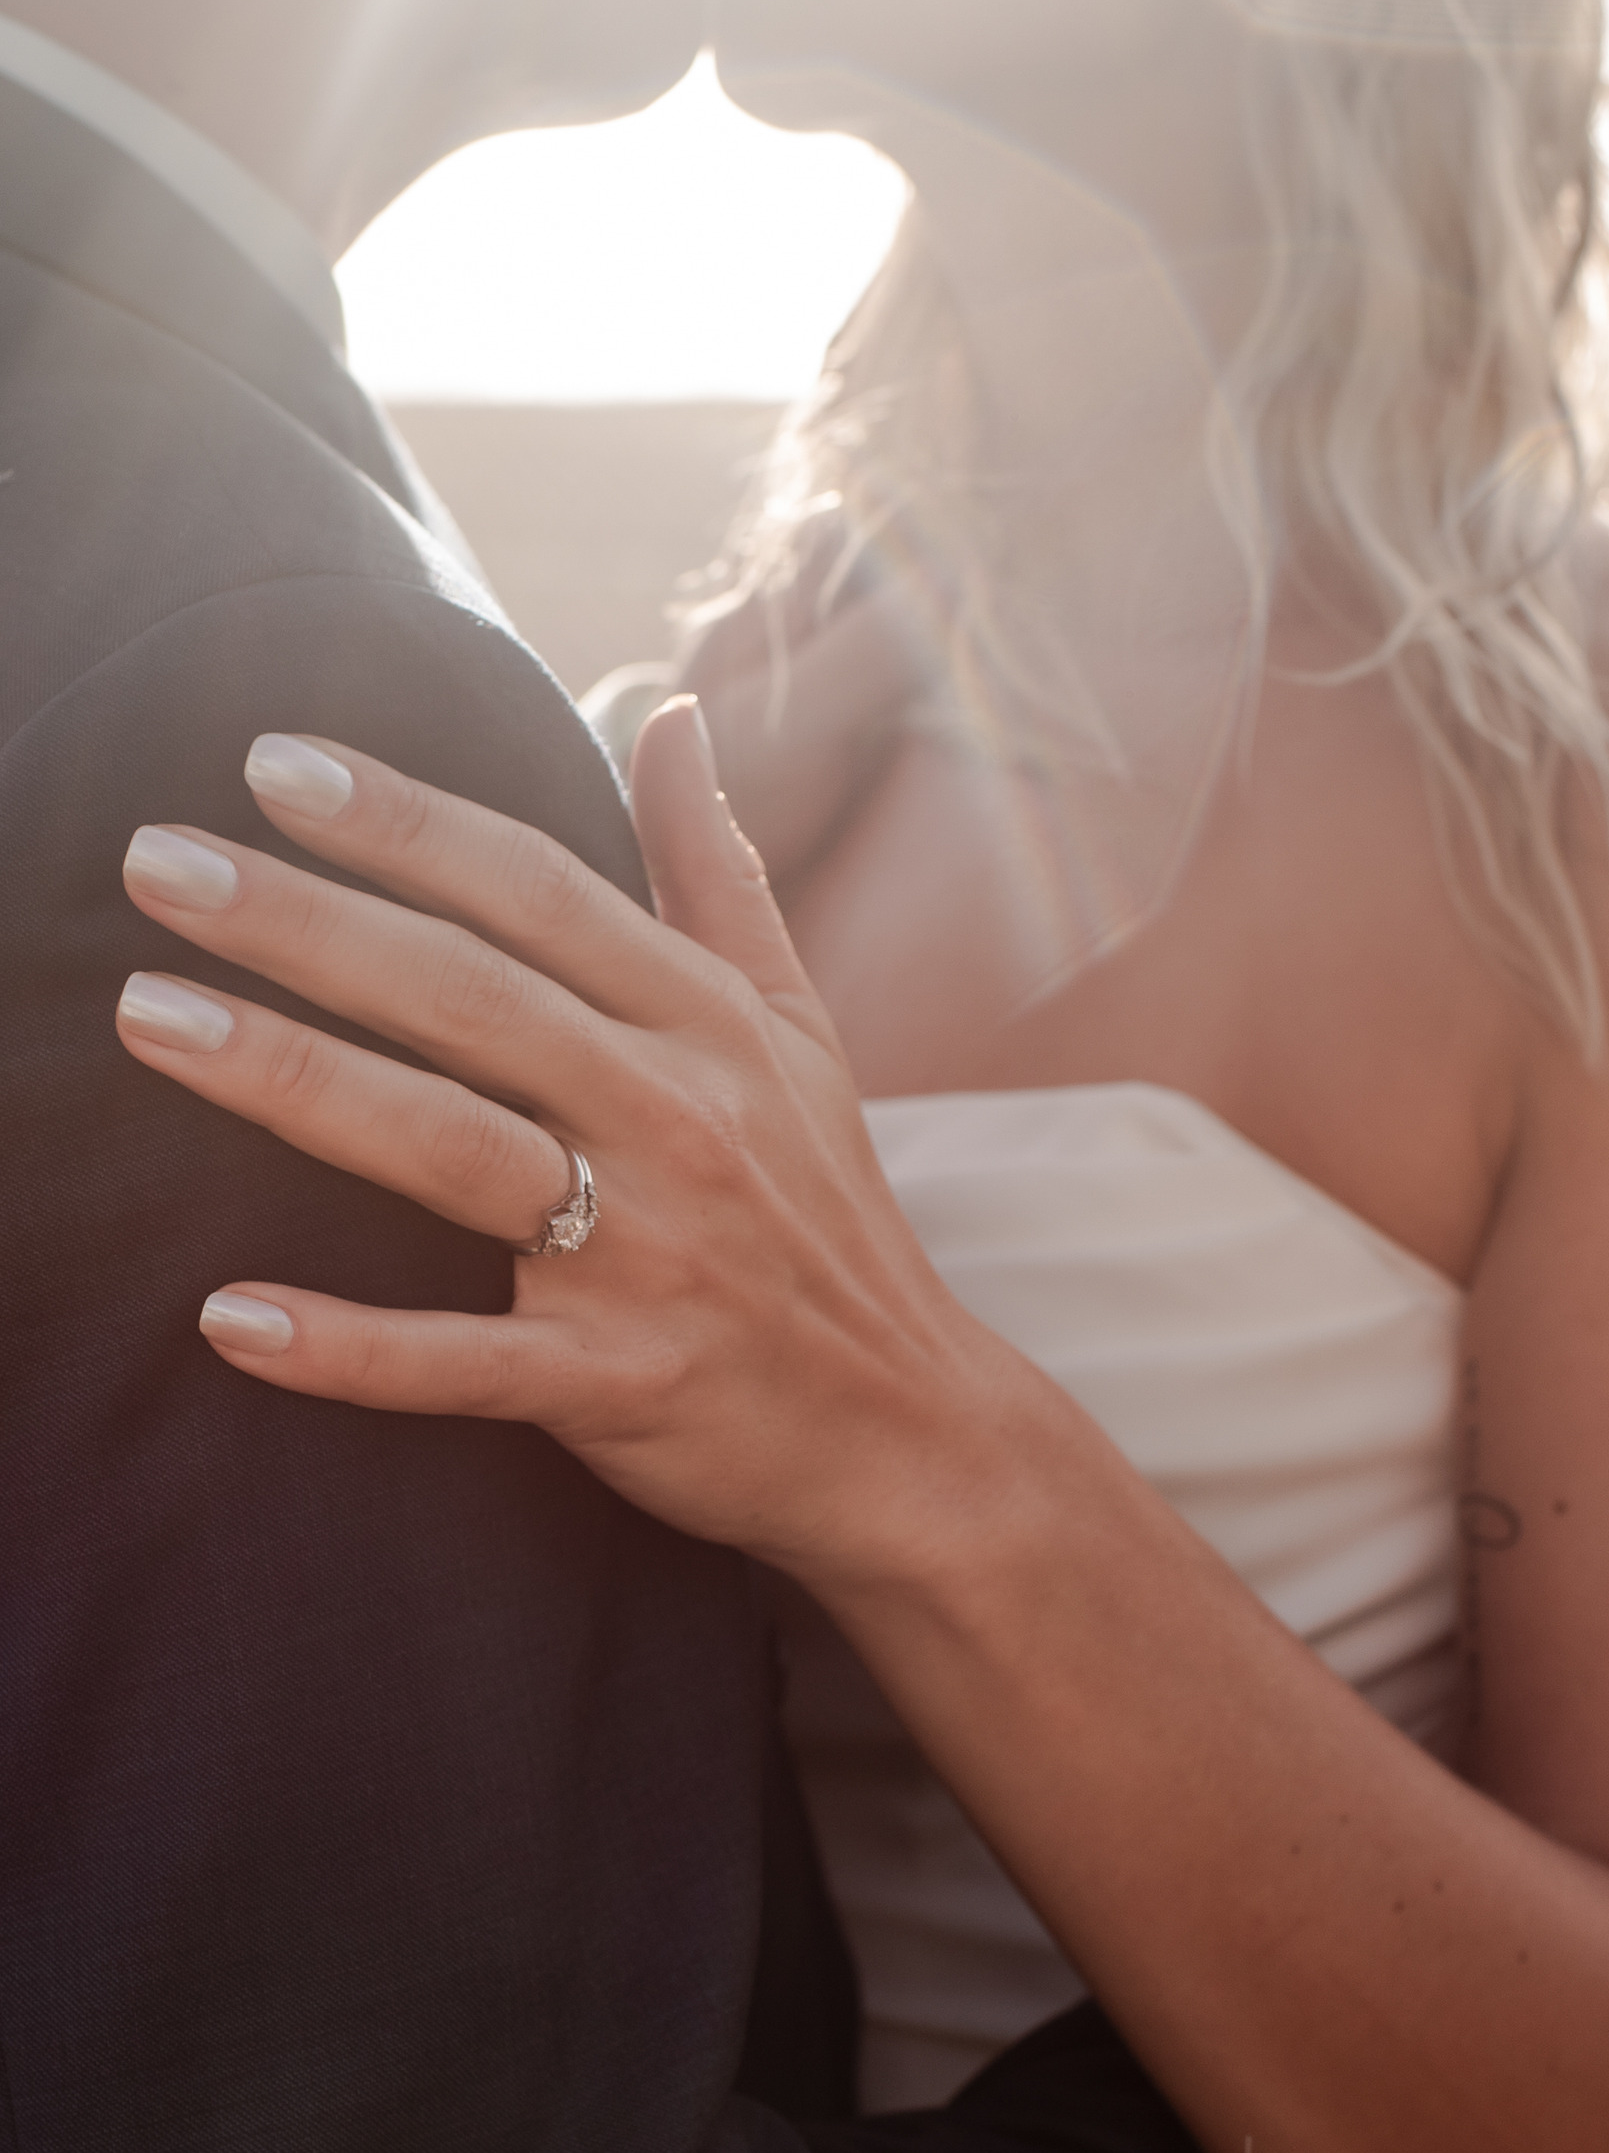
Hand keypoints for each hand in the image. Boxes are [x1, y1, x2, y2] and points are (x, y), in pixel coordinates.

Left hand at [113, 702, 1023, 1589]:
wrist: (910, 1434)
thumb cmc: (828, 1222)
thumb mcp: (799, 1035)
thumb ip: (719, 877)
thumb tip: (673, 718)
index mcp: (709, 1028)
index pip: (542, 894)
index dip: (409, 824)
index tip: (273, 763)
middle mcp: (679, 1123)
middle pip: (472, 1000)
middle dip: (308, 923)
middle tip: (157, 862)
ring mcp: (649, 1257)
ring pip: (452, 1150)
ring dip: (296, 1081)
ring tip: (153, 1017)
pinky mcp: (619, 1382)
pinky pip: (464, 1363)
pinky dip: (349, 1347)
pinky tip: (230, 1318)